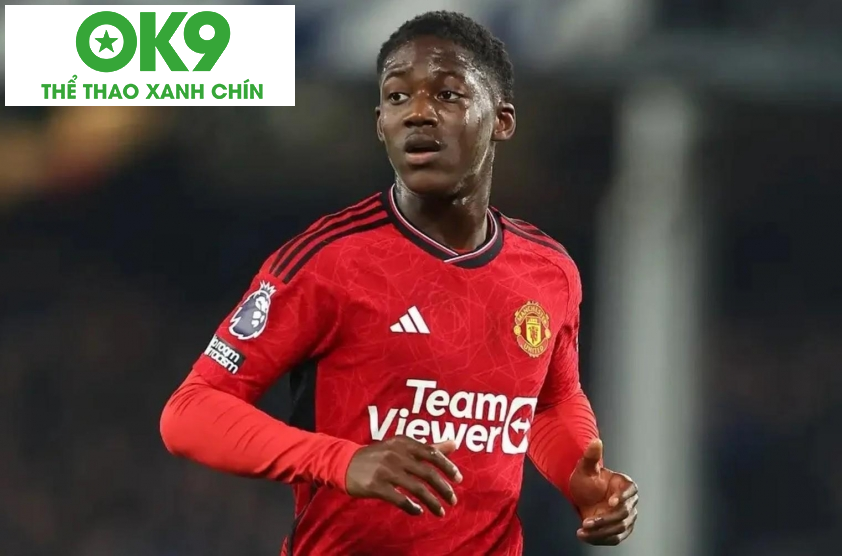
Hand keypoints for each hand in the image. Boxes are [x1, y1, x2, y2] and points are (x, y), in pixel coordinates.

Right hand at [345, 436, 462, 516]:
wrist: (345, 463)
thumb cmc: (379, 455)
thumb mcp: (401, 446)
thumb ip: (428, 446)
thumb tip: (455, 443)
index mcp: (404, 443)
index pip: (432, 453)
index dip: (448, 467)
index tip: (459, 479)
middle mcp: (396, 454)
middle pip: (427, 472)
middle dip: (444, 488)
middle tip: (453, 500)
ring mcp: (385, 470)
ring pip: (416, 488)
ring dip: (432, 502)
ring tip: (440, 512)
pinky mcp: (375, 486)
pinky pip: (399, 499)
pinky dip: (412, 507)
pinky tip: (418, 512)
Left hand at [569, 439, 638, 545]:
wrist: (582, 495)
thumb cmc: (586, 479)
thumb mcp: (584, 467)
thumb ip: (590, 456)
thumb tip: (596, 441)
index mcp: (625, 485)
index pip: (630, 492)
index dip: (622, 498)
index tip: (610, 503)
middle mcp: (629, 502)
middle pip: (624, 514)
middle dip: (605, 520)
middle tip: (587, 522)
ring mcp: (626, 517)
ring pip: (620, 529)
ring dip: (602, 532)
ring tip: (583, 531)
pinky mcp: (619, 530)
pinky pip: (615, 538)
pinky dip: (601, 539)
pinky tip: (585, 536)